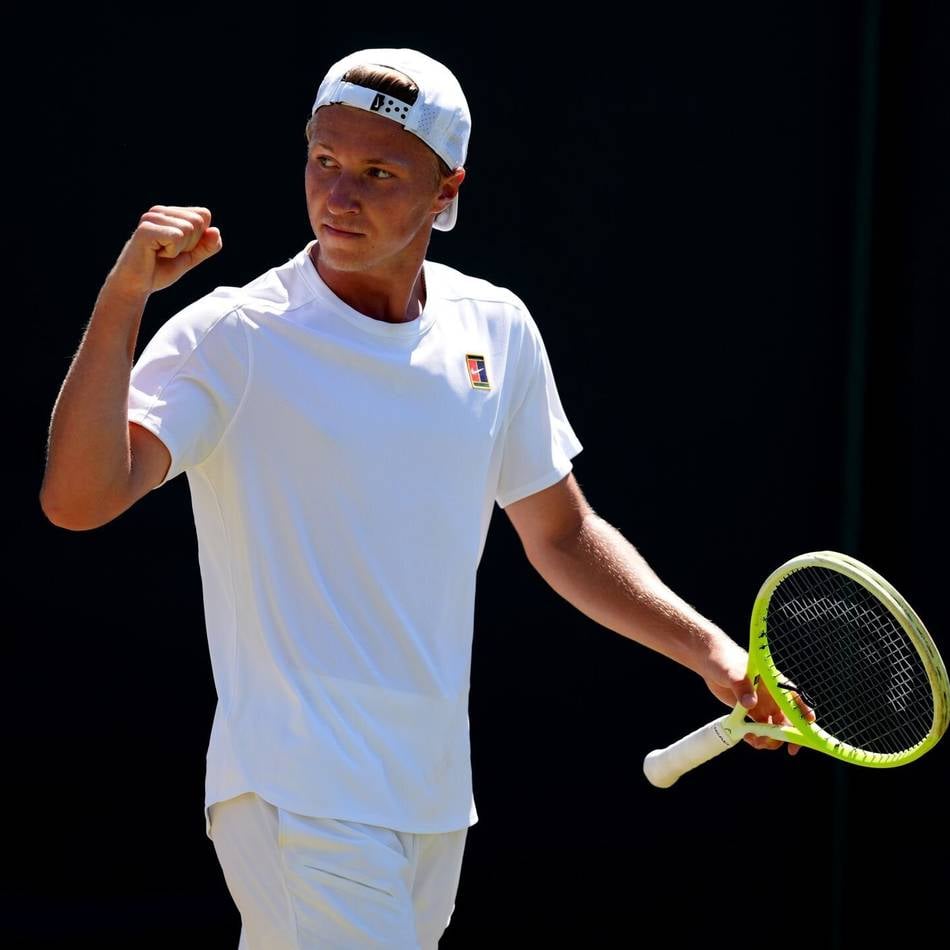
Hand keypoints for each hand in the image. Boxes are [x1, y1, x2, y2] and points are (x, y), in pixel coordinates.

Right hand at [108, 205, 222, 296]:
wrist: (137, 285)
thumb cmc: (161, 269)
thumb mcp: (191, 257)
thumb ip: (207, 246)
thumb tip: (216, 231)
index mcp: (170, 213)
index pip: (204, 215)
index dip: (199, 238)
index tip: (180, 248)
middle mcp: (160, 211)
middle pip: (198, 221)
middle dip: (191, 244)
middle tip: (170, 253)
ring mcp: (151, 218)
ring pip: (188, 229)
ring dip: (180, 249)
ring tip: (161, 253)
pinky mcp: (145, 229)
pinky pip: (176, 237)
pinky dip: (172, 252)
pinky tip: (156, 254)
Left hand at [700, 632, 814, 754]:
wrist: (709, 661)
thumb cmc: (725, 660)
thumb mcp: (734, 672)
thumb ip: (743, 686)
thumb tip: (750, 704)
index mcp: (774, 684)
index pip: (796, 699)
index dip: (805, 713)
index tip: (808, 726)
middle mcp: (772, 697)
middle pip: (789, 720)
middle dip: (790, 736)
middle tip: (788, 749)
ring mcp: (762, 705)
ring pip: (774, 729)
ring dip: (770, 739)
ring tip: (755, 741)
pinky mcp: (750, 712)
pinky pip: (759, 729)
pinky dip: (757, 737)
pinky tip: (747, 737)